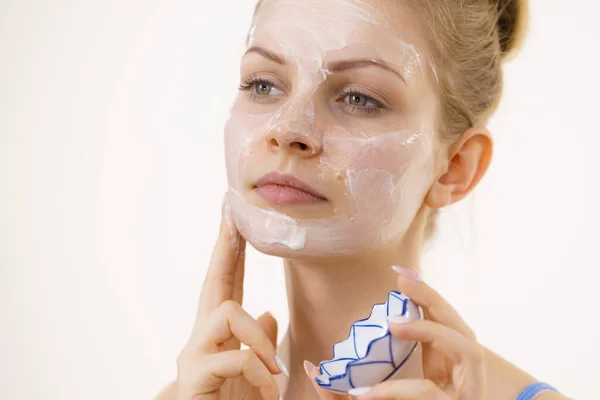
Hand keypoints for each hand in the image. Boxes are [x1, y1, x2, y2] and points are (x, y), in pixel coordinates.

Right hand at [174, 202, 284, 399]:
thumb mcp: (257, 371)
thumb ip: (258, 341)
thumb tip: (268, 309)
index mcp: (220, 333)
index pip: (227, 282)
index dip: (232, 248)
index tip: (234, 214)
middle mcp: (201, 335)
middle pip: (214, 279)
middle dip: (225, 243)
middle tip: (230, 211)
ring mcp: (194, 354)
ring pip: (229, 312)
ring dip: (260, 339)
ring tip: (272, 370)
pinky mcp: (194, 376)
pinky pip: (235, 356)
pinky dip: (258, 370)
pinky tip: (266, 389)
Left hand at [305, 266, 484, 399]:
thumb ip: (346, 389)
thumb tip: (309, 364)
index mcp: (443, 368)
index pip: (442, 321)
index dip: (426, 295)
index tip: (398, 273)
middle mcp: (460, 377)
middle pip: (461, 325)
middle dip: (434, 298)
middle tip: (403, 282)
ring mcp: (464, 395)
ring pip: (466, 348)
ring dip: (431, 330)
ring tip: (394, 325)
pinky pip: (430, 394)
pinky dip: (399, 389)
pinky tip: (366, 392)